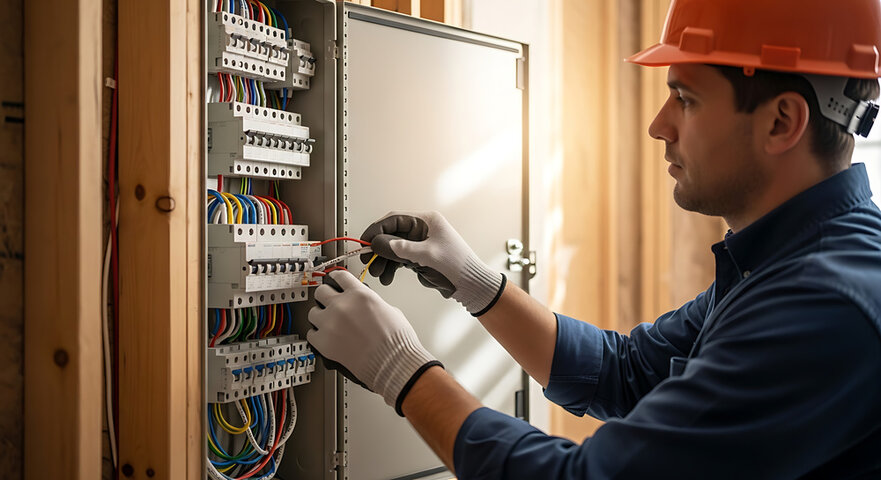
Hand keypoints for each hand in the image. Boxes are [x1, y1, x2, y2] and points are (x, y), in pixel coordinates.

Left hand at [307, 270, 441, 414]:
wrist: (393, 363)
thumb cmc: (396, 341)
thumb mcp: (390, 310)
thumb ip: (372, 303)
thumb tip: (366, 306)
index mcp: (359, 294)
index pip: (340, 276)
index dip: (336, 277)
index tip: (334, 280)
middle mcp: (342, 305)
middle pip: (321, 291)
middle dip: (325, 296)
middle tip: (329, 302)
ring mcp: (330, 323)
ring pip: (312, 312)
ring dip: (320, 317)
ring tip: (328, 323)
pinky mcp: (323, 342)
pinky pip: (311, 334)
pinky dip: (318, 336)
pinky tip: (326, 338)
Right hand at [360, 211, 505, 315]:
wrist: (471, 285)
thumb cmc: (458, 267)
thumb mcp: (427, 256)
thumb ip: (401, 249)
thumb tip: (378, 243)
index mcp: (427, 222)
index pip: (395, 219)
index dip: (377, 230)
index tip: (365, 242)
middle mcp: (423, 230)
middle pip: (392, 234)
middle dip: (378, 248)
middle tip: (367, 260)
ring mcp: (421, 243)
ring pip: (394, 248)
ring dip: (383, 260)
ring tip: (378, 274)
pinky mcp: (420, 256)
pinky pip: (399, 258)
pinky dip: (391, 267)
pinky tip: (387, 277)